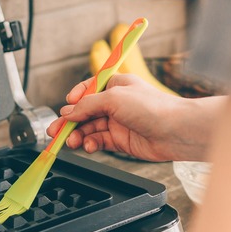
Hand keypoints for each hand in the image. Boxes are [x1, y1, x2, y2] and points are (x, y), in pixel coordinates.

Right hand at [48, 74, 223, 161]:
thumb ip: (88, 105)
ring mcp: (118, 122)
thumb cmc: (153, 107)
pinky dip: (90, 144)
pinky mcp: (121, 141)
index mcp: (115, 85)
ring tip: (71, 141)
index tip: (64, 109)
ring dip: (78, 135)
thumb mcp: (114, 98)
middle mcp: (116, 103)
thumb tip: (68, 112)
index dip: (74, 100)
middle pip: (85, 112)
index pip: (87, 90)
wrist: (175, 131)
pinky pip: (99, 141)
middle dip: (69, 122)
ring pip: (89, 128)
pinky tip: (87, 146)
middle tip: (55, 132)